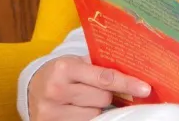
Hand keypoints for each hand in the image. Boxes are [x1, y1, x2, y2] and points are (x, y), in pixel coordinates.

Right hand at [28, 55, 151, 120]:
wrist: (33, 87)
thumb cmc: (63, 73)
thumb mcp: (77, 63)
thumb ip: (100, 67)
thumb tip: (134, 76)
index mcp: (65, 68)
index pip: (104, 78)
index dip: (127, 84)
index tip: (145, 89)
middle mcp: (56, 90)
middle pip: (102, 98)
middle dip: (106, 95)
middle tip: (97, 90)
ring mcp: (51, 111)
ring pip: (94, 114)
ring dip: (95, 108)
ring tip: (83, 100)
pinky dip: (87, 117)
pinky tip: (80, 110)